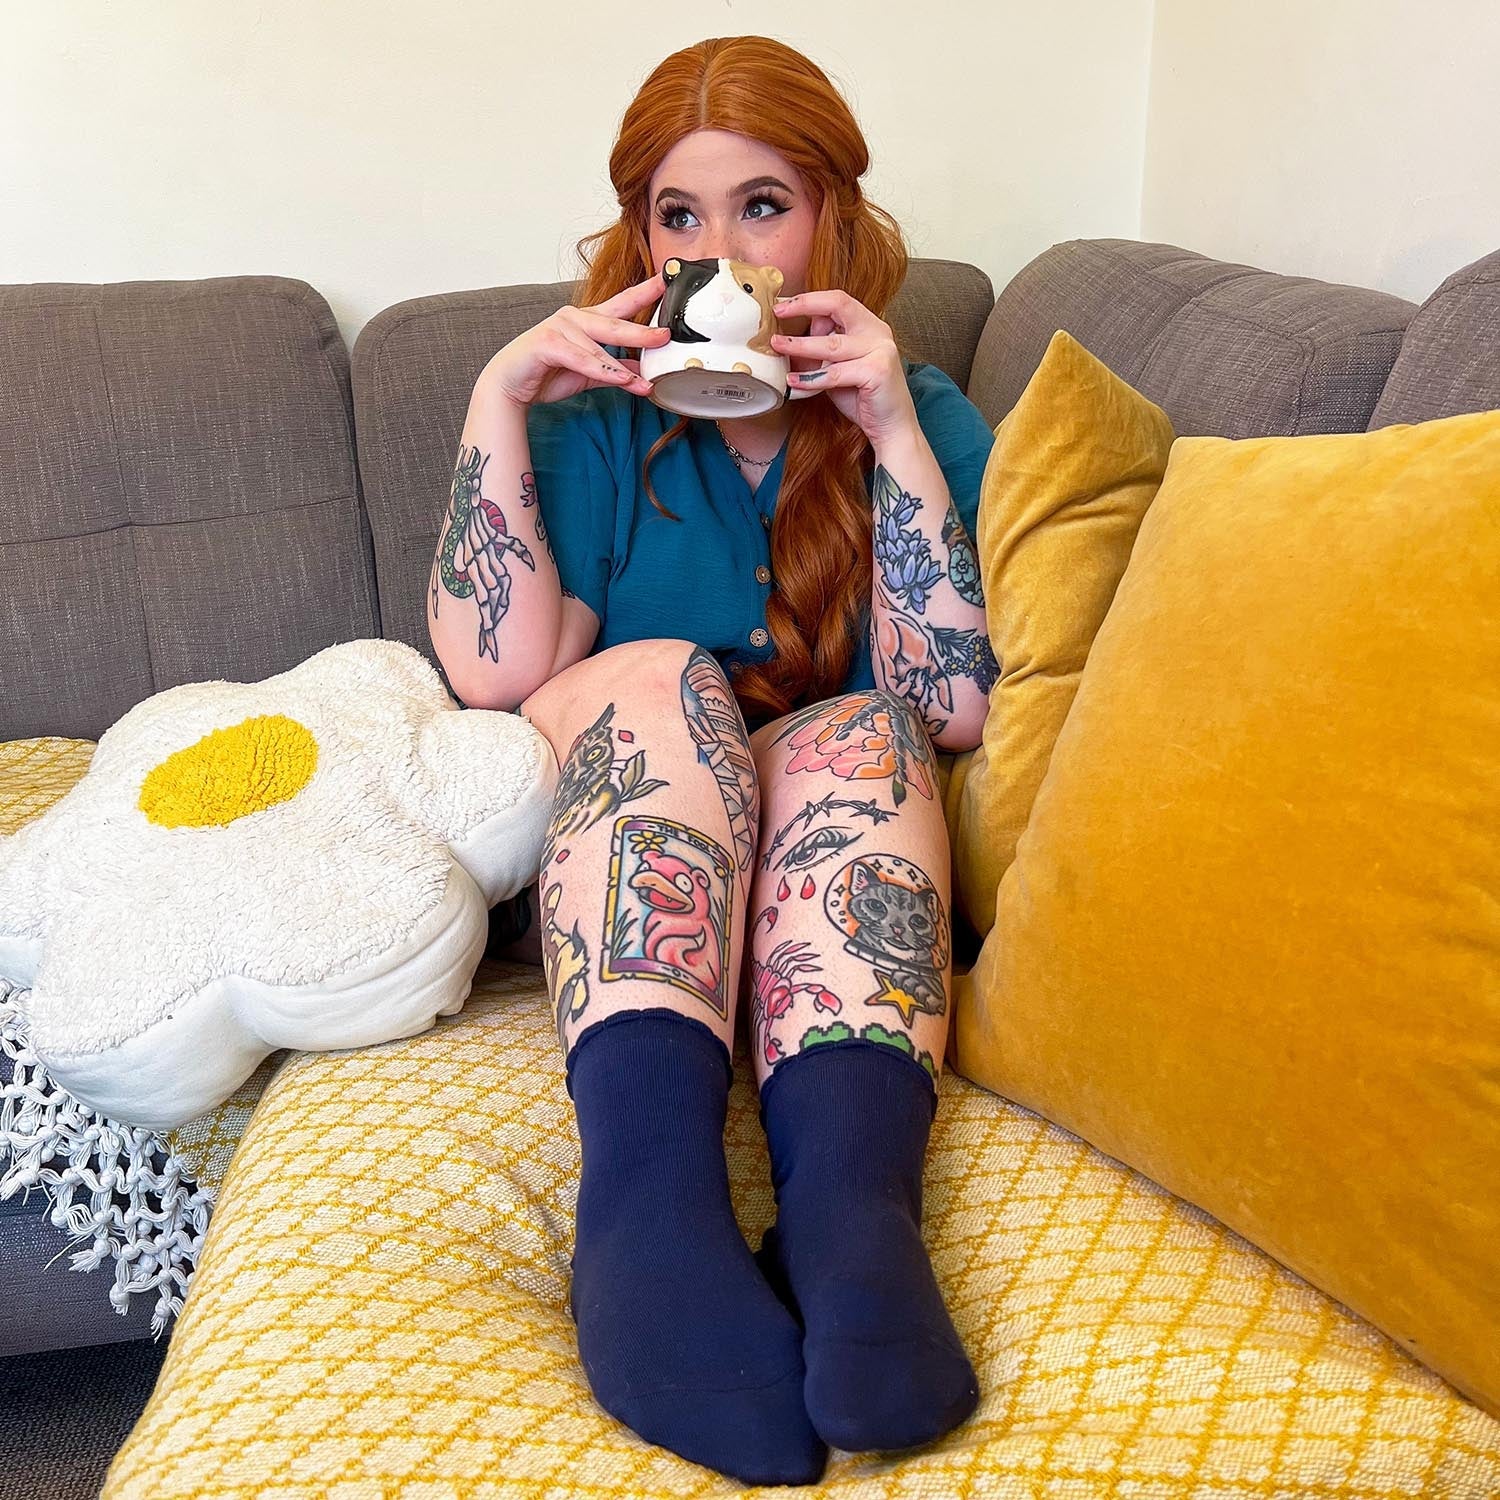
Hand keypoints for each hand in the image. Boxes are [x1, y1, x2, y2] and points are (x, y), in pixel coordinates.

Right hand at [482, 271, 671, 409]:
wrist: (510, 383)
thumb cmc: (547, 372)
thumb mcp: (591, 374)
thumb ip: (617, 371)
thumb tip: (645, 373)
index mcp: (588, 320)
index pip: (623, 303)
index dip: (646, 291)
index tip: (668, 280)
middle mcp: (575, 317)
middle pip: (616, 323)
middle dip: (643, 331)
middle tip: (667, 335)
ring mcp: (560, 327)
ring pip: (600, 344)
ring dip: (624, 366)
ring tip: (645, 381)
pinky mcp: (548, 342)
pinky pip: (582, 359)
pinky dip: (603, 371)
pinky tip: (623, 380)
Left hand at [770, 289, 918, 446]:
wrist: (891, 427)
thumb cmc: (862, 398)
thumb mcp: (836, 368)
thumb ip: (821, 350)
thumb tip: (790, 336)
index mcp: (870, 325)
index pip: (838, 301)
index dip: (809, 300)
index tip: (782, 306)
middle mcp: (878, 332)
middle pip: (838, 306)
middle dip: (805, 305)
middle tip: (778, 312)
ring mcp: (881, 350)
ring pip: (831, 344)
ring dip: (800, 346)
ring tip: (777, 345)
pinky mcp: (878, 371)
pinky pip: (835, 373)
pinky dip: (811, 379)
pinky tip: (793, 382)